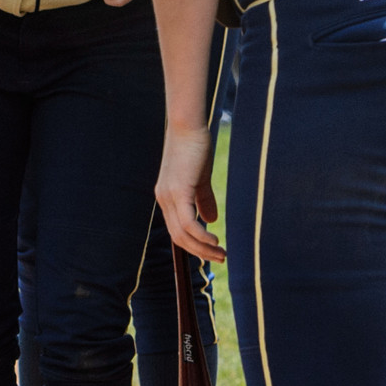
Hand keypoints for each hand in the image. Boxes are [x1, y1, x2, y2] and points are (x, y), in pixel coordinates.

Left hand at [157, 119, 223, 261]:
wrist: (187, 126)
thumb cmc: (195, 148)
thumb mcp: (200, 178)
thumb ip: (204, 199)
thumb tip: (210, 221)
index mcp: (167, 198)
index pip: (177, 230)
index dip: (194, 245)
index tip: (212, 253)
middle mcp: (164, 200)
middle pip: (178, 237)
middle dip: (200, 252)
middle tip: (220, 259)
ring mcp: (169, 196)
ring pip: (183, 234)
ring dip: (203, 248)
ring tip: (221, 253)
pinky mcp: (178, 191)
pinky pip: (188, 223)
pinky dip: (201, 236)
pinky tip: (215, 239)